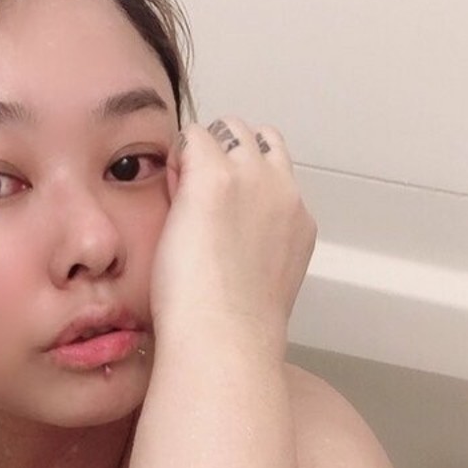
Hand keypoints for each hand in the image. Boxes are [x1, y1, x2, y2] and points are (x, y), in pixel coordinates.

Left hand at [151, 118, 315, 355]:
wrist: (224, 339)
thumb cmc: (234, 328)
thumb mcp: (262, 281)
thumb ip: (254, 246)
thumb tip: (226, 234)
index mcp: (298, 220)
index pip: (275, 171)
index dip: (242, 182)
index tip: (220, 213)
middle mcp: (283, 191)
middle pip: (258, 139)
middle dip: (226, 155)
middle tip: (198, 196)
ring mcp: (252, 179)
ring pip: (228, 128)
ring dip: (204, 149)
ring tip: (183, 192)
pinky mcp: (214, 177)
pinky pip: (191, 137)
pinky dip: (178, 157)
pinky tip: (169, 192)